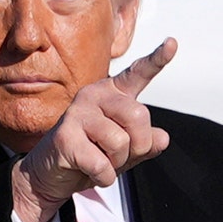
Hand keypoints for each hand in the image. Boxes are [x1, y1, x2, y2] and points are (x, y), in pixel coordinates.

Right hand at [12, 38, 177, 221]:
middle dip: (138, 146)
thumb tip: (162, 138)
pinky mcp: (65, 136)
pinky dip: (103, 177)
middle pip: (139, 116)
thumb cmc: (89, 155)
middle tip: (119, 155)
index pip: (138, 73)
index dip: (157, 60)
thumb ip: (146, 143)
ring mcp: (77, 113)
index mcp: (112, 93)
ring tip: (99, 161)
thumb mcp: (125, 151)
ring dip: (117, 164)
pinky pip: (102, 164)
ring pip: (121, 143)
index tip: (172, 43)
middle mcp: (94, 94)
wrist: (50, 174)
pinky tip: (88, 172)